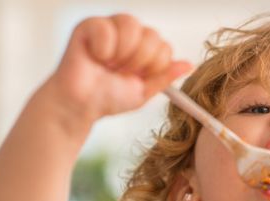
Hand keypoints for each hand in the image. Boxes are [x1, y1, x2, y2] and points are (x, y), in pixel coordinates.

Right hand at [48, 14, 191, 120]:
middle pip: (152, 35)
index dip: (153, 66)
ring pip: (132, 25)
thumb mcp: (143, 91)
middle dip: (139, 61)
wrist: (81, 106)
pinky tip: (95, 57)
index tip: (137, 77)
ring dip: (123, 53)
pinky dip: (103, 49)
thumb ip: (165, 76)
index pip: (164, 46)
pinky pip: (106, 28)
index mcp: (143, 47)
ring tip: (109, 65)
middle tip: (120, 72)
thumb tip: (189, 64)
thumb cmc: (108, 98)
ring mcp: (110, 27)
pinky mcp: (89, 25)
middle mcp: (129, 34)